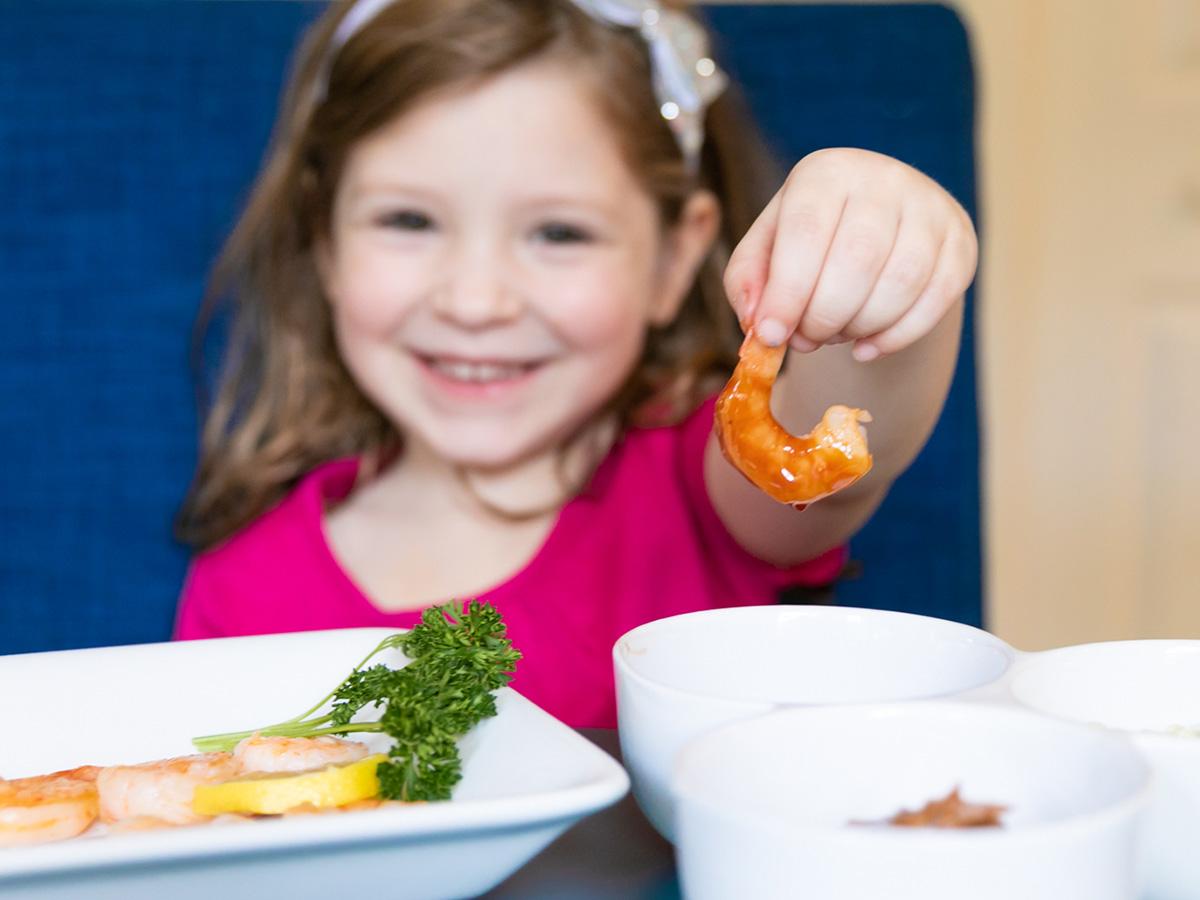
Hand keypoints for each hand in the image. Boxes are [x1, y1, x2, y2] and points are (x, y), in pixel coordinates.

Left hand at [724, 148, 977, 360]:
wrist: (879, 229)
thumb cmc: (810, 243)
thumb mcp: (766, 252)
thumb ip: (748, 284)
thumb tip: (760, 325)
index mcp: (826, 172)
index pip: (805, 233)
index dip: (787, 292)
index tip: (771, 335)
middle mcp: (883, 178)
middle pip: (855, 261)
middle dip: (823, 317)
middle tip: (805, 339)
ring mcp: (930, 207)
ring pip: (900, 283)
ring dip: (859, 327)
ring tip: (836, 335)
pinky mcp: (960, 242)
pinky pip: (935, 300)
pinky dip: (896, 337)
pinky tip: (867, 348)